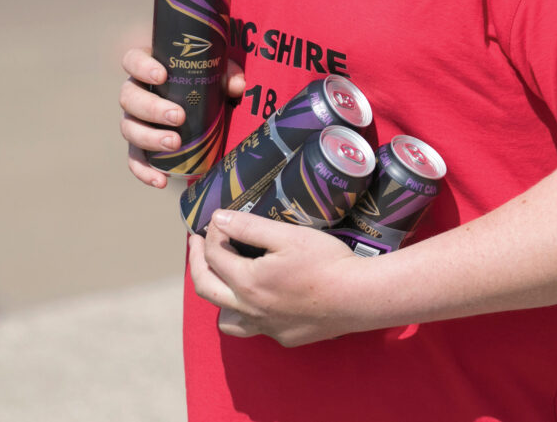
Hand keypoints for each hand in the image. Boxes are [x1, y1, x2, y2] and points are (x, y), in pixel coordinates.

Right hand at [119, 46, 244, 187]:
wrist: (200, 107)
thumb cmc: (204, 82)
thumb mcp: (216, 73)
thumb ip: (227, 74)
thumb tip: (237, 85)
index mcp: (148, 68)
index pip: (133, 60)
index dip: (142, 67)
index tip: (162, 76)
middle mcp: (135, 93)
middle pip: (129, 98)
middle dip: (152, 108)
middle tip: (178, 117)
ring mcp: (135, 121)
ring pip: (129, 128)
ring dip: (150, 138)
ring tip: (175, 144)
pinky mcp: (140, 146)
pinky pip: (134, 159)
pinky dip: (144, 171)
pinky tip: (160, 181)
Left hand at [188, 209, 360, 346]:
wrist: (359, 297)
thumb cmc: (326, 262)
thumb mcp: (286, 235)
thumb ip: (248, 227)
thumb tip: (218, 219)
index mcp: (246, 282)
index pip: (214, 256)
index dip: (212, 234)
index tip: (218, 221)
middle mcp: (249, 310)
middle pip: (206, 288)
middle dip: (197, 262)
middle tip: (198, 244)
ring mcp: (267, 327)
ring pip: (227, 320)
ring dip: (219, 297)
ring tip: (225, 280)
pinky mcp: (285, 337)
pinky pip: (256, 328)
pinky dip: (249, 312)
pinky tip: (263, 299)